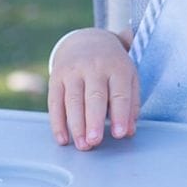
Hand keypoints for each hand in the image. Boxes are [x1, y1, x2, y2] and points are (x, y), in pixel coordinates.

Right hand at [49, 28, 139, 149]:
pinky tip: (63, 139)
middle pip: (93, 97)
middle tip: (95, 142)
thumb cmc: (113, 67)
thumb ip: (131, 105)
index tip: (119, 134)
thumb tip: (128, 132)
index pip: (119, 94)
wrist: (87, 41)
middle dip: (94, 121)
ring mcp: (72, 71)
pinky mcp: (56, 77)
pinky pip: (55, 102)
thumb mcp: (129, 78)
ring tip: (83, 145)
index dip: (120, 115)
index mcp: (117, 67)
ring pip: (73, 101)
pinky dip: (57, 122)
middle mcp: (94, 67)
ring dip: (76, 126)